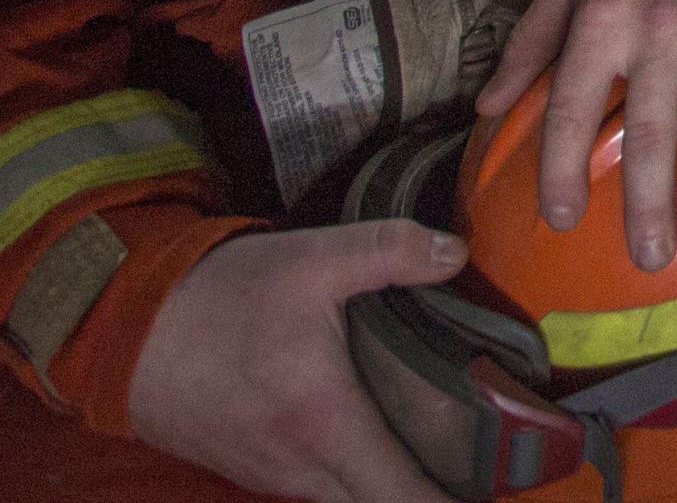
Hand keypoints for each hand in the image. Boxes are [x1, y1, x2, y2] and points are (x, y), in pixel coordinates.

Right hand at [127, 222, 465, 501]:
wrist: (123, 328)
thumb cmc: (220, 298)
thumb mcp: (311, 259)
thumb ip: (389, 251)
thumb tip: (457, 253)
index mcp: (323, 424)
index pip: (399, 494)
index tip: (500, 488)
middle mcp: (298, 466)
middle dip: (433, 494)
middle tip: (486, 462)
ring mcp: (271, 474)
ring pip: (347, 500)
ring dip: (391, 485)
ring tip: (446, 448)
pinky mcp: (253, 466)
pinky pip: (318, 488)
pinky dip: (355, 476)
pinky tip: (383, 437)